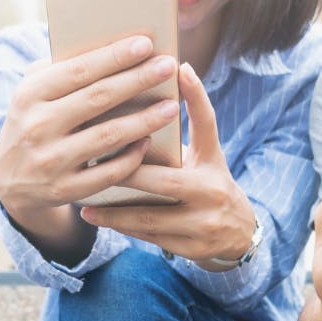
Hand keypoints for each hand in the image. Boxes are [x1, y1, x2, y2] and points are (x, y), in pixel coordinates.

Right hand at [0, 35, 180, 215]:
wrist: (9, 179)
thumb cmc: (33, 120)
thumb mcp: (34, 92)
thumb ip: (62, 69)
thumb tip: (110, 46)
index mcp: (30, 95)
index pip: (78, 70)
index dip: (114, 56)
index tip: (146, 44)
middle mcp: (37, 127)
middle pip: (98, 98)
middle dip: (138, 79)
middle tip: (168, 66)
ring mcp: (51, 161)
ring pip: (108, 136)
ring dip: (144, 120)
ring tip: (172, 107)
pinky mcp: (64, 190)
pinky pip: (107, 172)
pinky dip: (131, 157)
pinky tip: (149, 142)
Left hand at [79, 63, 254, 271]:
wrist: (237, 232)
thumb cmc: (210, 178)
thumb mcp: (208, 149)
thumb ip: (194, 117)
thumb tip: (177, 71)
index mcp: (212, 163)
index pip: (205, 124)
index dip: (194, 97)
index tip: (172, 73)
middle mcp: (211, 194)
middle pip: (163, 182)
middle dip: (126, 173)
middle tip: (90, 160)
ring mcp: (202, 225)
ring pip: (150, 217)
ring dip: (114, 210)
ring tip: (84, 201)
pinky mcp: (191, 249)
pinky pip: (148, 237)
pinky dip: (121, 226)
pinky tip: (97, 218)